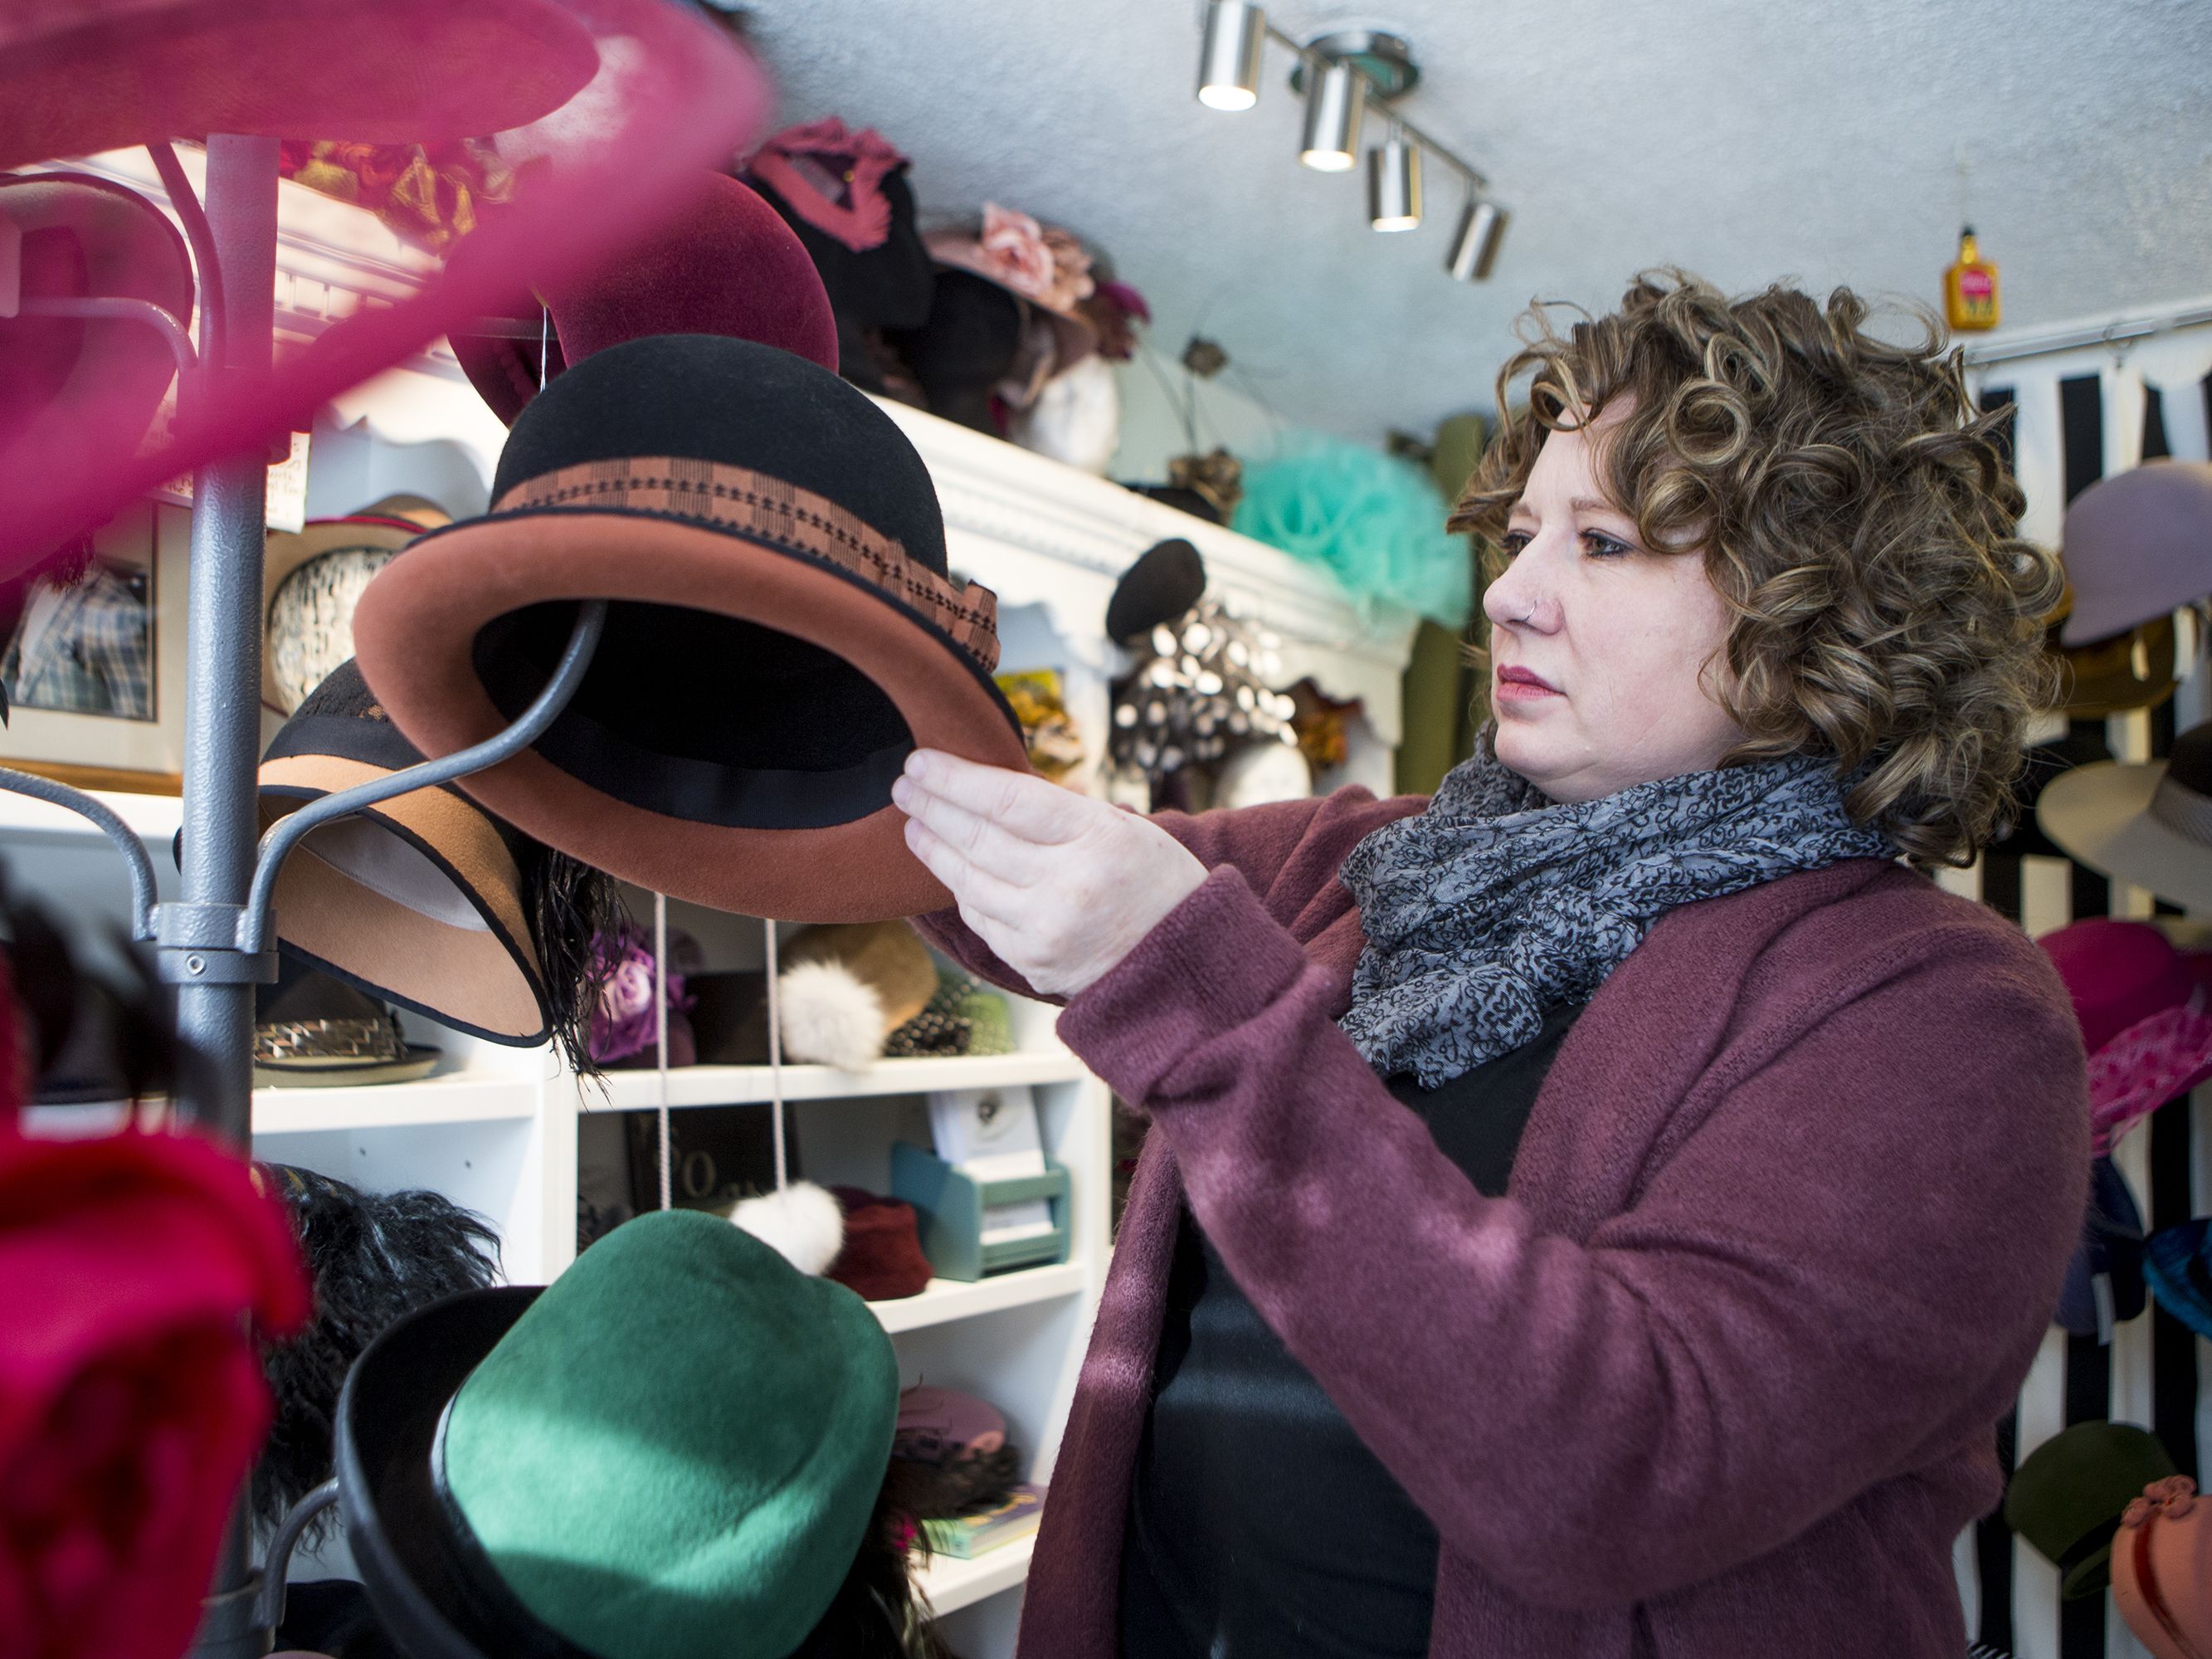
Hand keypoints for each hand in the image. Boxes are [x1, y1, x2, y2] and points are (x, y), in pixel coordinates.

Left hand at [892, 749, 1206, 997]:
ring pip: (968, 880)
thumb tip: (986, 786)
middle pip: (979, 838)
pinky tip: (951, 869)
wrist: (1185, 964)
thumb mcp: (1123, 829)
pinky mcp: (1032, 963)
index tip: (921, 763)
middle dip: (933, 807)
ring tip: (914, 824)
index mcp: (1099, 838)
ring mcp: (1046, 929)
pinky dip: (963, 890)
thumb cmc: (1157, 883)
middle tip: (903, 786)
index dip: (955, 779)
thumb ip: (1059, 811)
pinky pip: (982, 918)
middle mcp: (1068, 885)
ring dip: (935, 849)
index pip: (1007, 799)